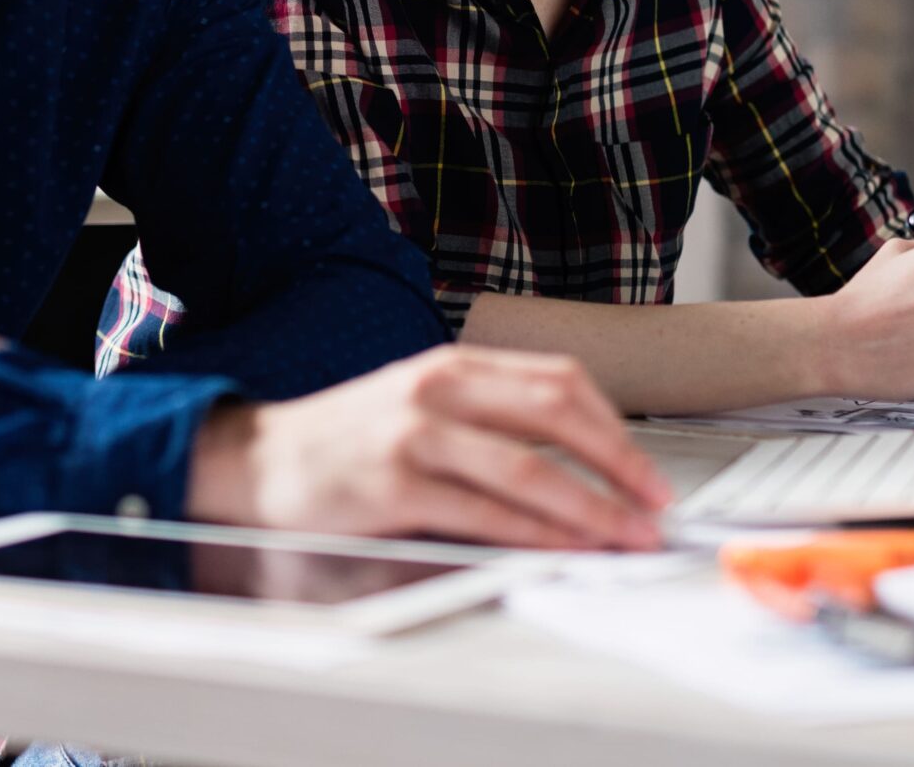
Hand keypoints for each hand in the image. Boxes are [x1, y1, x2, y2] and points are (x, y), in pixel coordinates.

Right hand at [185, 346, 671, 551]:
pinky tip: (561, 549)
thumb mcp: (422, 403)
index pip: (560, 381)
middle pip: (557, 414)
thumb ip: (491, 418)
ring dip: (590, 509)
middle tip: (652, 505)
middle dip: (618, 465)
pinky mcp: (395, 486)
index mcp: (454, 364)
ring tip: (623, 537)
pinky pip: (483, 513)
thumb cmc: (348, 437)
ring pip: (529, 469)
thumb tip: (580, 463)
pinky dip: (534, 534)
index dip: (615, 428)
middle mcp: (439, 390)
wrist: (261, 458)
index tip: (645, 471)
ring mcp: (415, 435)